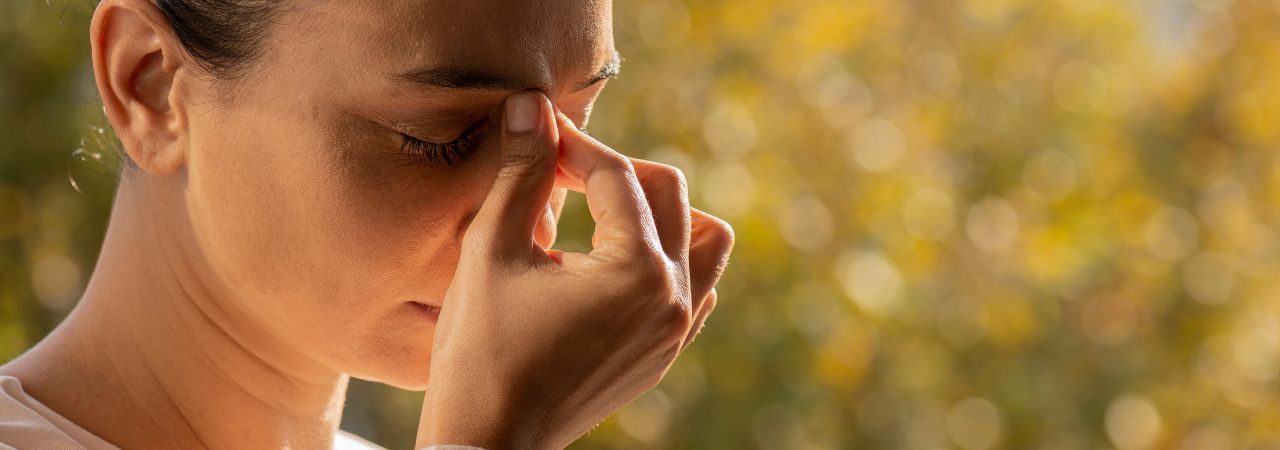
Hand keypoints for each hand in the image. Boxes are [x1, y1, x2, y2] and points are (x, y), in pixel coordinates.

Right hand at [415, 90, 733, 449]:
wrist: (489, 440)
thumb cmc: (482, 350)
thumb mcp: (492, 251)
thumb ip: (521, 173)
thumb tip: (531, 107)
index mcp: (637, 271)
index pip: (617, 177)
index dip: (573, 147)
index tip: (536, 136)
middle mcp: (673, 299)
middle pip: (670, 194)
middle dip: (615, 172)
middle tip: (560, 173)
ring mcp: (675, 331)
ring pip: (705, 240)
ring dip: (660, 213)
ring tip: (605, 214)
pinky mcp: (665, 354)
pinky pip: (695, 286)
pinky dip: (666, 259)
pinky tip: (614, 262)